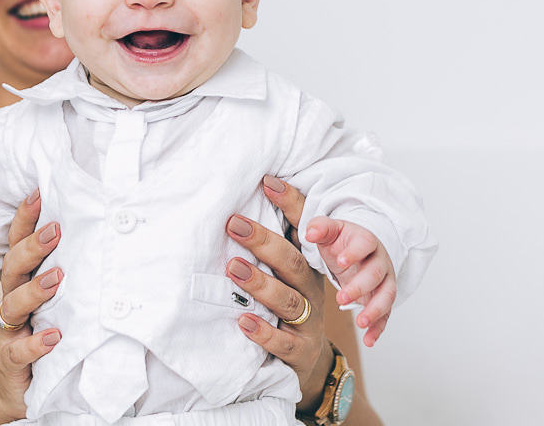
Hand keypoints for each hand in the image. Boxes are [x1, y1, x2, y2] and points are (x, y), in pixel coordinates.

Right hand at [0, 189, 64, 420]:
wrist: (20, 387)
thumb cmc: (43, 332)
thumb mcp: (58, 301)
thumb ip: (68, 272)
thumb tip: (103, 235)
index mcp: (23, 281)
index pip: (18, 244)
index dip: (24, 219)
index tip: (39, 193)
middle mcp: (12, 300)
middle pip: (13, 267)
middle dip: (31, 246)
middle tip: (55, 230)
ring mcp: (9, 331)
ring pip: (12, 305)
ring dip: (34, 290)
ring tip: (57, 278)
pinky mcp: (11, 360)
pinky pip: (18, 351)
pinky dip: (35, 344)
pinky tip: (54, 337)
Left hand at [224, 177, 332, 412]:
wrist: (306, 361)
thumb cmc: (285, 306)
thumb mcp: (283, 274)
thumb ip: (267, 245)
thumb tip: (236, 206)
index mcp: (306, 264)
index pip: (302, 229)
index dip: (290, 204)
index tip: (267, 181)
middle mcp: (310, 288)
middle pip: (292, 261)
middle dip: (264, 241)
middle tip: (235, 224)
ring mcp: (308, 321)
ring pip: (288, 299)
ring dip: (260, 283)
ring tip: (233, 268)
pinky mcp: (300, 351)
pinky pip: (283, 342)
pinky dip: (263, 332)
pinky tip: (242, 321)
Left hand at [305, 216, 395, 346]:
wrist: (356, 250)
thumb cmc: (341, 241)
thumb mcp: (330, 231)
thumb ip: (320, 228)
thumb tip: (309, 233)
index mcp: (366, 240)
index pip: (365, 244)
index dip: (354, 252)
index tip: (340, 261)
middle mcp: (379, 261)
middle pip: (376, 273)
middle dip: (360, 286)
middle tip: (340, 297)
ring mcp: (384, 281)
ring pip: (386, 295)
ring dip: (375, 310)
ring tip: (360, 323)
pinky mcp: (383, 298)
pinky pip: (386, 315)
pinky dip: (379, 328)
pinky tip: (369, 341)